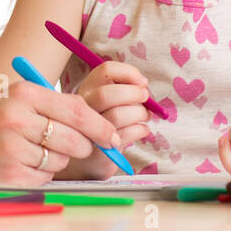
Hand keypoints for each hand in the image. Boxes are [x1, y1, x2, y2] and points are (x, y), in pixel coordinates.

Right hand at [0, 80, 121, 185]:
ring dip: (56, 160)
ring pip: (61, 160)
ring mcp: (11, 148)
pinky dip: (39, 174)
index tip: (114, 137)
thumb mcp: (14, 100)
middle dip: (81, 147)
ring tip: (31, 151)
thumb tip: (100, 125)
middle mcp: (17, 118)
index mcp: (23, 94)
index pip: (77, 109)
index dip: (100, 126)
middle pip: (74, 139)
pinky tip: (19, 164)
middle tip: (73, 147)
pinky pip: (44, 177)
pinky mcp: (8, 173)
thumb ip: (52, 106)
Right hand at [57, 61, 152, 179]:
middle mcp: (84, 107)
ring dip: (140, 113)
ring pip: (117, 115)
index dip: (128, 72)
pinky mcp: (100, 149)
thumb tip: (144, 86)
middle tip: (146, 97)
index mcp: (87, 89)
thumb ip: (122, 91)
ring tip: (145, 116)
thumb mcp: (106, 103)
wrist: (86, 160)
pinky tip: (142, 129)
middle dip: (134, 93)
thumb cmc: (102, 125)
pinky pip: (127, 134)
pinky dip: (141, 129)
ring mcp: (89, 129)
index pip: (105, 70)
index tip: (142, 82)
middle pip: (108, 93)